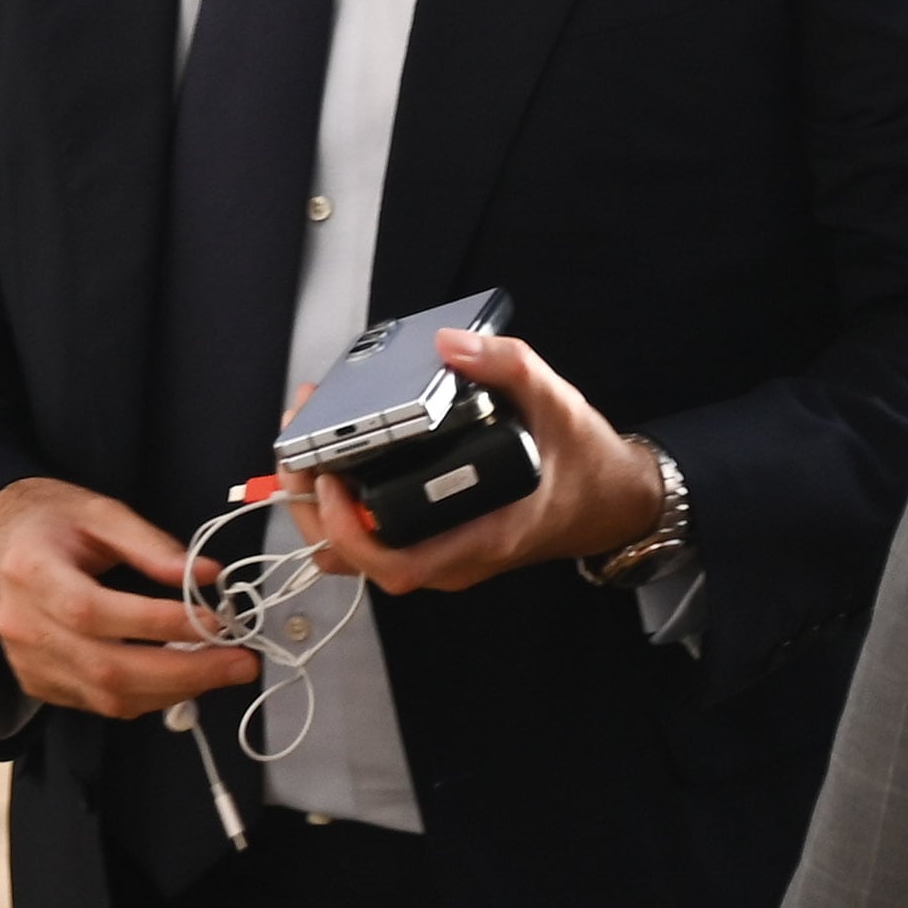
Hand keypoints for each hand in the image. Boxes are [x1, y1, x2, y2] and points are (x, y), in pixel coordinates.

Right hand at [0, 475, 261, 718]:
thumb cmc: (48, 521)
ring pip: (107, 696)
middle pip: (107, 668)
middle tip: (241, 662)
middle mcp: (24, 626)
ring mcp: (28, 662)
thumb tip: (206, 576)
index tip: (216, 620)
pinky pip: (99, 704)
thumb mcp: (99, 512)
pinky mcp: (38, 683)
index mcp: (32, 573)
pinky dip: (147, 697)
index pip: (97, 612)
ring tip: (221, 671)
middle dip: (185, 672)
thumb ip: (151, 544)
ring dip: (174, 691)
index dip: (160, 623)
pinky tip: (181, 679)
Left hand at [291, 328, 665, 597]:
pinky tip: (334, 456)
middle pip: (356, 560)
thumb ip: (508, 368)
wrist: (610, 500)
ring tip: (304, 446)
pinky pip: (372, 535)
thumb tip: (447, 342)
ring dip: (318, 507)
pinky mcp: (431, 539)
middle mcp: (450, 558)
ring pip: (356, 552)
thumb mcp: (557, 405)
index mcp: (480, 539)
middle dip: (311, 509)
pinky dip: (341, 503)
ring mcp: (438, 553)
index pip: (395, 565)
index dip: (348, 531)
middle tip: (297, 449)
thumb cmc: (584, 462)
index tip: (331, 477)